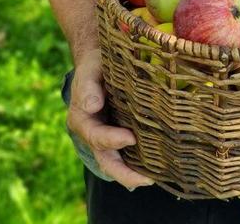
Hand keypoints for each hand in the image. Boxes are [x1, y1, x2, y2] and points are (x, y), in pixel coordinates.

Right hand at [66, 49, 153, 189]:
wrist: (100, 61)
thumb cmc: (95, 65)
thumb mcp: (89, 70)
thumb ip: (88, 86)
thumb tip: (91, 106)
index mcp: (81, 119)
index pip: (96, 136)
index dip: (112, 140)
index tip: (130, 138)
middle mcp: (93, 133)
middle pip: (105, 161)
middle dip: (124, 173)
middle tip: (147, 179)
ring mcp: (107, 137)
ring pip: (117, 162)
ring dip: (134, 174)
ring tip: (155, 178)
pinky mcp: (120, 134)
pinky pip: (128, 154)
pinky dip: (140, 163)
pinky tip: (158, 167)